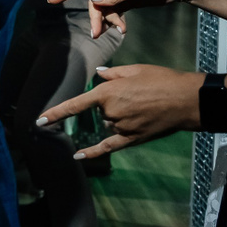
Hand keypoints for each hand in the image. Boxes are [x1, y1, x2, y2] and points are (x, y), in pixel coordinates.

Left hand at [36, 64, 200, 158]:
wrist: (187, 100)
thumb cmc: (162, 80)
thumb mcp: (135, 70)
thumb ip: (112, 74)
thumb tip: (98, 76)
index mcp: (108, 93)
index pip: (75, 105)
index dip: (56, 113)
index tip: (38, 120)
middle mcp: (111, 112)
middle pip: (100, 112)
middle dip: (112, 103)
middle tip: (136, 94)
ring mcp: (121, 127)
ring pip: (109, 124)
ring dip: (118, 117)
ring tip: (143, 106)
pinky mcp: (132, 139)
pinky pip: (108, 147)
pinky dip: (91, 152)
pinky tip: (77, 156)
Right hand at [47, 0, 189, 39]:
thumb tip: (92, 1)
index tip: (51, 1)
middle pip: (94, 3)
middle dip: (96, 18)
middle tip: (98, 35)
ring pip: (105, 10)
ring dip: (109, 22)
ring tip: (120, 31)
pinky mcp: (128, 1)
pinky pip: (115, 13)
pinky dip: (116, 22)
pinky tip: (122, 30)